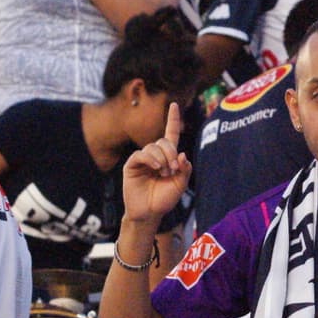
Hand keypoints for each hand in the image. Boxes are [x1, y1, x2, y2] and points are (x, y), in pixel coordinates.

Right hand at [122, 102, 190, 225]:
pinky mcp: (132, 165)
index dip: (172, 119)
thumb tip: (182, 154)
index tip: (174, 104)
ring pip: (153, 147)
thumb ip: (185, 170)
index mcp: (167, 157)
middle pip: (163, 141)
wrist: (149, 213)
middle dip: (171, 153)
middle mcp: (155, 155)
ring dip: (162, 159)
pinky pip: (141, 154)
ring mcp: (142, 159)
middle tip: (173, 170)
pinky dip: (150, 159)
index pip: (170, 134)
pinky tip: (155, 168)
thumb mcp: (180, 185)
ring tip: (163, 173)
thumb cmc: (164, 199)